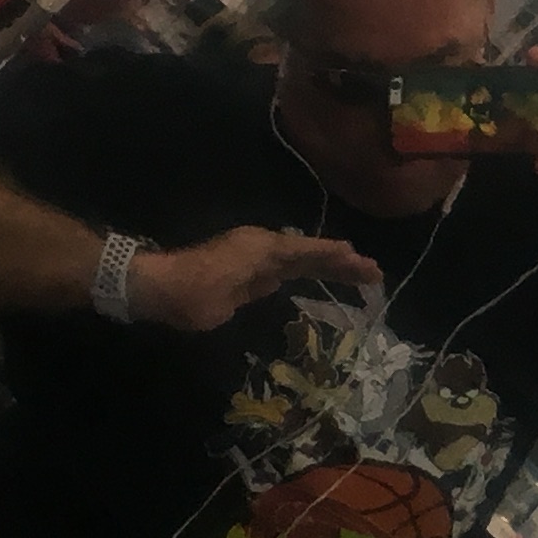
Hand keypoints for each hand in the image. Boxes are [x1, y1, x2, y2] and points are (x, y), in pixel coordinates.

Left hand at [129, 225, 378, 331]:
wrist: (164, 291)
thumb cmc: (198, 289)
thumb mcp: (234, 285)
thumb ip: (264, 277)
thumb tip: (281, 274)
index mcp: (264, 246)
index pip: (309, 251)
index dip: (337, 257)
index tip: (364, 264)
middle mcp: (265, 249)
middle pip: (310, 255)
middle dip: (341, 263)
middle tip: (373, 272)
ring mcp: (257, 261)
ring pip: (302, 263)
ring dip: (329, 269)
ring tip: (359, 275)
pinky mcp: (250, 276)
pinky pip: (288, 272)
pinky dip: (309, 275)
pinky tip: (323, 280)